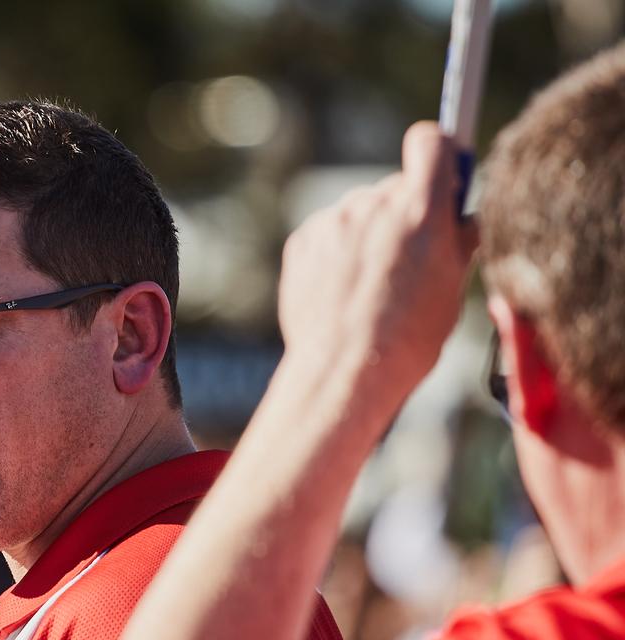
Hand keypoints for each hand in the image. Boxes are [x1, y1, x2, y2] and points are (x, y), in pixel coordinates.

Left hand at [277, 122, 478, 402]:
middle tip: (411, 259)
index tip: (443, 174)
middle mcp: (372, 204)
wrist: (344, 369)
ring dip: (370, 236)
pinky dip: (338, 254)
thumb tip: (463, 216)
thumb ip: (458, 240)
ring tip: (374, 288)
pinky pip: (330, 234)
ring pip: (361, 213)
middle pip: (395, 188)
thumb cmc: (409, 336)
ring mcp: (333, 220)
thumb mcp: (453, 288)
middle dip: (406, 213)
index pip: (431, 142)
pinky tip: (345, 292)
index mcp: (419, 210)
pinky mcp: (303, 240)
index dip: (440, 153)